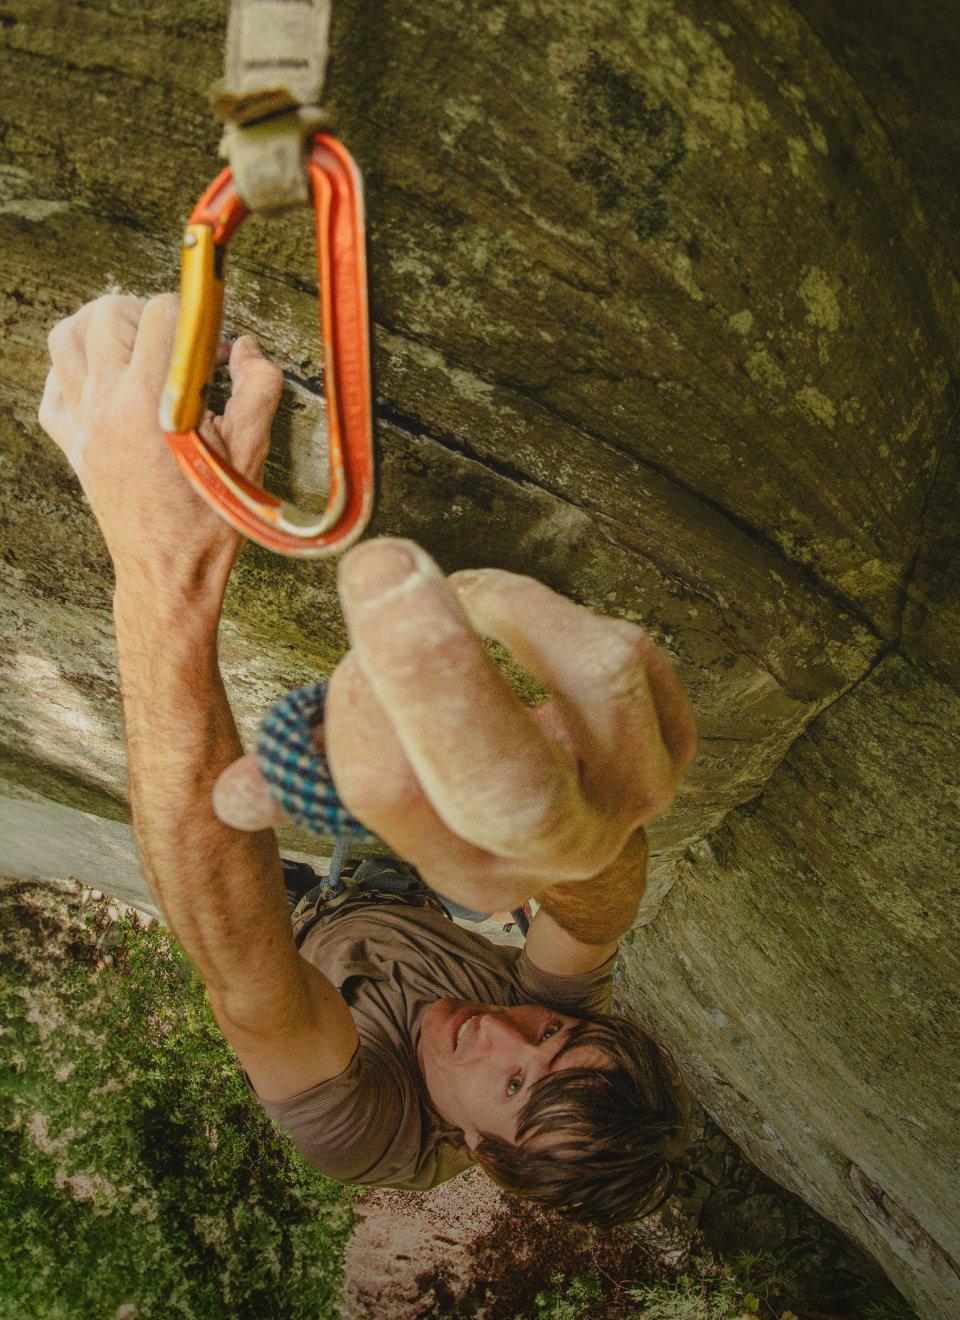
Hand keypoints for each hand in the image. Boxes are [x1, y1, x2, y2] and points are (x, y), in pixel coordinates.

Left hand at [38, 293, 282, 599]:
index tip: (211, 340)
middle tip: (174, 337)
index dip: (192, 316)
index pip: (160, 315)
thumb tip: (247, 350)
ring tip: (134, 343)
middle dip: (143, 312)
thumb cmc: (213, 518)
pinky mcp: (71, 443)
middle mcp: (107, 405)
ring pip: (65, 338)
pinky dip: (73, 369)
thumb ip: (257, 389)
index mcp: (152, 402)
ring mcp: (82, 423)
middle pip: (105, 313)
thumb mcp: (251, 452)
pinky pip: (53, 386)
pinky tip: (108, 380)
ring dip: (98, 327)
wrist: (170, 572)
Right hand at [214, 539, 696, 910]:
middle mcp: (559, 850)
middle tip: (384, 572)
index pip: (392, 793)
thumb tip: (233, 797)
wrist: (580, 788)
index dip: (358, 700)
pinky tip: (517, 616)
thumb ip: (310, 775)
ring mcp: (635, 794)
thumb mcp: (384, 778)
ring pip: (589, 677)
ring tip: (460, 597)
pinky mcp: (678, 736)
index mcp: (469, 868)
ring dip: (499, 609)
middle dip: (437, 673)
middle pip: (509, 787)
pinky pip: (623, 647)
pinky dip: (553, 612)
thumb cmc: (457, 767)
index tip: (344, 623)